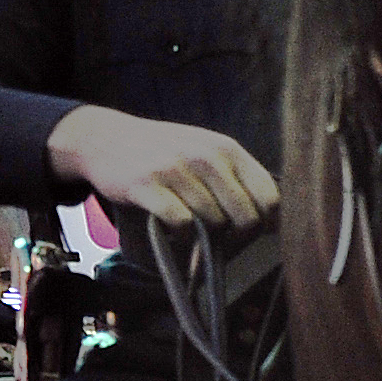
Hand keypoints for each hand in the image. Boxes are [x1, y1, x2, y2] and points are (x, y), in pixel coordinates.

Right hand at [46, 106, 278, 229]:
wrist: (105, 138)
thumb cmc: (164, 153)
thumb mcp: (205, 151)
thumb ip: (238, 178)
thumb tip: (276, 222)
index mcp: (227, 149)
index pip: (270, 197)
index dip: (266, 224)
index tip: (252, 233)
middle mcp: (205, 155)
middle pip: (246, 217)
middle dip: (238, 238)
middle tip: (222, 242)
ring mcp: (175, 168)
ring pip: (215, 223)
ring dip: (206, 239)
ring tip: (193, 232)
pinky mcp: (147, 184)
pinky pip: (182, 224)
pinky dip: (182, 238)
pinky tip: (175, 232)